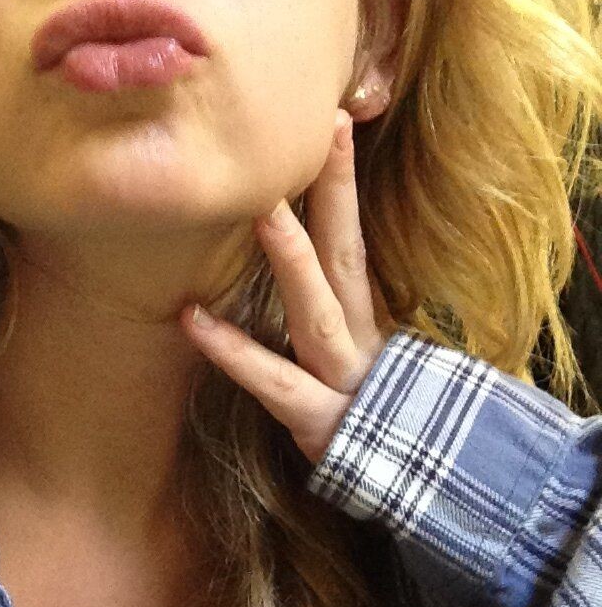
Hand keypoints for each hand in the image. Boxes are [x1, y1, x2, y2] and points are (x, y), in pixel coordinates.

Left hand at [180, 109, 397, 466]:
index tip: (332, 121)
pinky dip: (234, 351)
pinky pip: (273, 380)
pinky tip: (194, 321)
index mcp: (364, 318)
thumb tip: (294, 268)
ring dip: (292, 257)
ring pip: (317, 308)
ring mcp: (344, 377)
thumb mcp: (357, 362)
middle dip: (336, 191)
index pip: (353, 238)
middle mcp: (359, 337)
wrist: (413, 485)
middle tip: (322, 127)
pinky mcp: (320, 419)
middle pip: (347, 253)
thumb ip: (332, 318)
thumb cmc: (370, 420)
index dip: (343, 182)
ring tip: (260, 207)